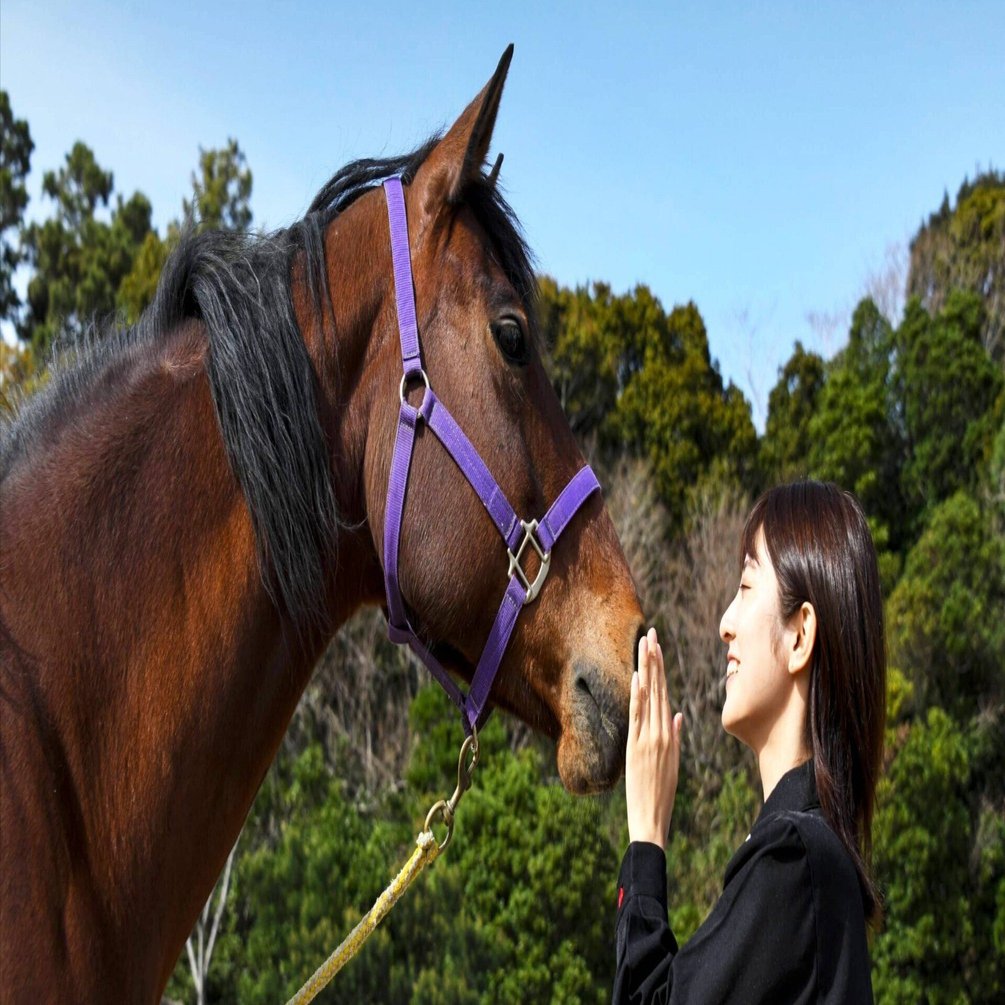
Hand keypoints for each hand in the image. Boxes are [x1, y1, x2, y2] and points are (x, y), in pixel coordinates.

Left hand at [625, 627, 682, 848]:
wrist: (652, 818)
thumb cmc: (662, 793)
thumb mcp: (673, 762)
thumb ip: (675, 736)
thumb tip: (678, 713)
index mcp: (670, 734)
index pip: (665, 693)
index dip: (660, 668)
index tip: (656, 646)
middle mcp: (661, 732)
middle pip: (658, 688)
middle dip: (654, 659)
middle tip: (651, 633)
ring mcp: (649, 738)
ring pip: (649, 697)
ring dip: (647, 669)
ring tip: (645, 644)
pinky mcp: (636, 747)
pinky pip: (637, 716)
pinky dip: (638, 696)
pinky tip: (638, 677)